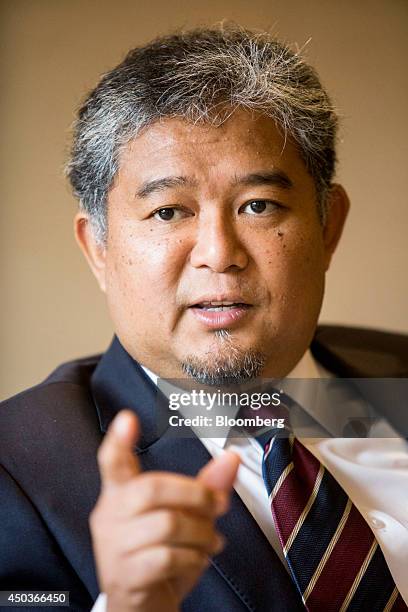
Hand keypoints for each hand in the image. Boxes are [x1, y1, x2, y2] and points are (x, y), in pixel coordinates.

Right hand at [90, 410, 239, 611]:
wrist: (143, 608)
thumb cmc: (161, 554)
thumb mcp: (183, 517)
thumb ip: (204, 487)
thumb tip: (232, 457)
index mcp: (120, 494)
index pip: (113, 462)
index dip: (118, 440)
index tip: (128, 418)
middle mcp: (110, 516)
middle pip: (151, 489)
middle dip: (195, 494)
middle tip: (219, 505)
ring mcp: (114, 548)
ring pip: (166, 525)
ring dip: (202, 533)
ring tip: (212, 541)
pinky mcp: (125, 577)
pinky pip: (167, 558)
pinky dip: (193, 559)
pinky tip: (199, 560)